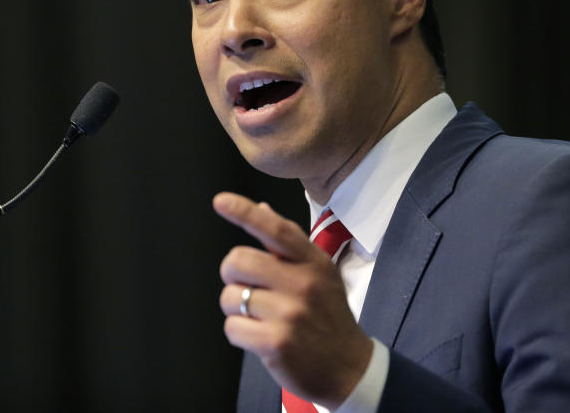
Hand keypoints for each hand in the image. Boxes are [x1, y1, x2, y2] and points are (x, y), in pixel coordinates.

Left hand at [214, 192, 372, 408]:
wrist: (348, 367)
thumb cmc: (328, 316)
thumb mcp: (319, 274)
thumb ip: (288, 244)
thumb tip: (261, 209)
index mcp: (314, 261)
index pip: (275, 229)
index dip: (245, 212)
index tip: (221, 201)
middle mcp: (303, 284)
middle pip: (238, 261)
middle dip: (232, 274)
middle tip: (246, 285)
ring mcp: (289, 314)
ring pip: (230, 297)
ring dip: (236, 307)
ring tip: (260, 316)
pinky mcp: (275, 343)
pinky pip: (232, 327)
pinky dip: (239, 332)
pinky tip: (260, 336)